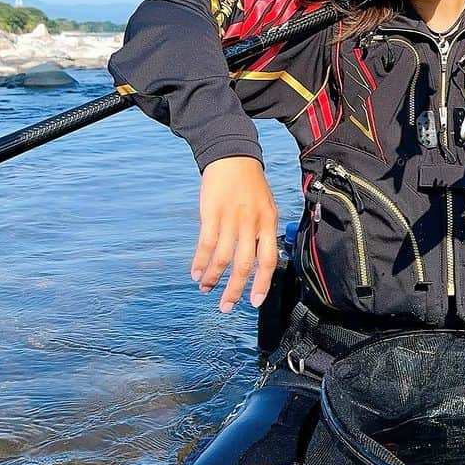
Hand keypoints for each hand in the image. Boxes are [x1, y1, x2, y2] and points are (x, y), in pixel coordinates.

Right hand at [192, 156, 277, 311]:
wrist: (234, 157)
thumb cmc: (251, 184)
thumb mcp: (266, 206)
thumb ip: (263, 231)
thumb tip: (260, 259)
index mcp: (268, 222)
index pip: (268, 260)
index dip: (262, 283)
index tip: (254, 302)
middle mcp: (251, 223)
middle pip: (244, 264)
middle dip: (235, 290)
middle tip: (226, 307)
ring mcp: (231, 218)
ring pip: (223, 258)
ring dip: (213, 278)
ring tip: (206, 289)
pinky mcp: (212, 213)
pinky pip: (206, 244)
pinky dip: (200, 261)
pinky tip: (196, 272)